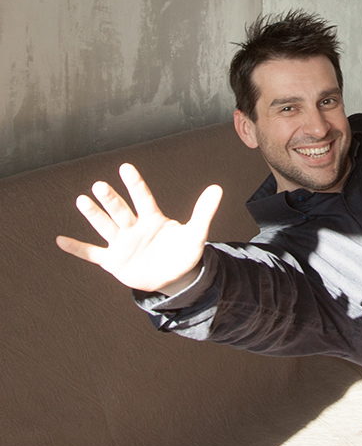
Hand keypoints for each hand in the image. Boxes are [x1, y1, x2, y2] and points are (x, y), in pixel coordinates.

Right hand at [56, 163, 222, 294]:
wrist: (175, 277)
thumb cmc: (184, 252)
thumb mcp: (197, 233)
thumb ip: (204, 211)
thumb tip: (217, 188)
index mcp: (153, 218)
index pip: (143, 198)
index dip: (135, 184)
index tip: (126, 168)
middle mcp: (134, 227)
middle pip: (121, 211)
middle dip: (111, 200)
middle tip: (100, 186)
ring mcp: (122, 243)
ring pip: (106, 227)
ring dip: (94, 215)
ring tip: (82, 200)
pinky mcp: (114, 261)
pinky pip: (92, 254)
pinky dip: (77, 249)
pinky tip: (61, 240)